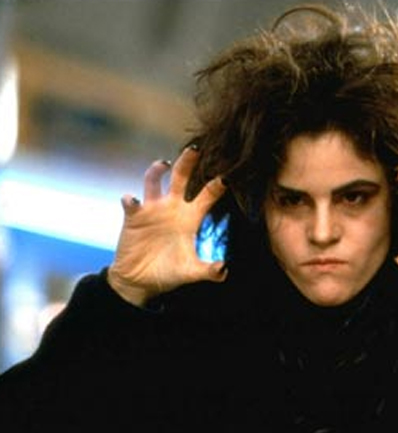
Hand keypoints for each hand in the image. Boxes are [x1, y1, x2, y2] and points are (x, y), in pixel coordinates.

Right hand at [107, 146, 227, 306]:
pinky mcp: (134, 216)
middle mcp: (173, 208)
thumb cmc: (169, 273)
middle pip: (181, 177)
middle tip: (196, 149)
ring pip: (154, 180)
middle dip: (188, 162)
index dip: (218, 184)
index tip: (228, 174)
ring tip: (162, 164)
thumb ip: (207, 270)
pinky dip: (131, 200)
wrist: (140, 282)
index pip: (208, 195)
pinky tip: (133, 201)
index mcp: (191, 217)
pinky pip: (131, 202)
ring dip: (156, 170)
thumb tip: (223, 269)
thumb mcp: (190, 272)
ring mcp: (152, 209)